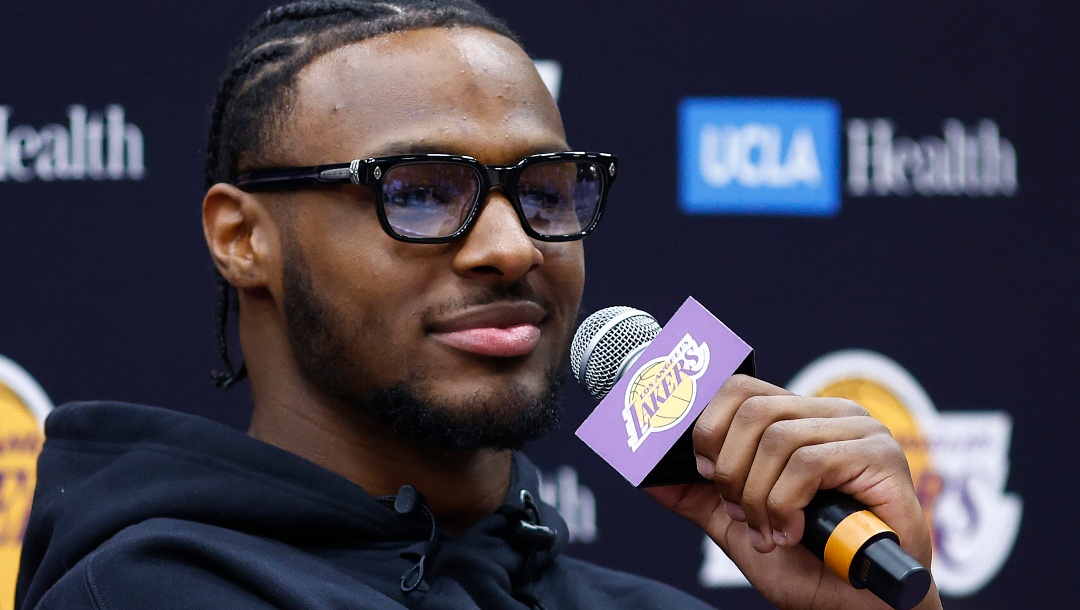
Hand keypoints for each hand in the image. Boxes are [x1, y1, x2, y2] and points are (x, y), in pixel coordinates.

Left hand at [646, 375, 942, 609]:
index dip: (709, 425)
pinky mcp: (881, 458)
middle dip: (730, 469)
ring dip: (758, 496)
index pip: (741, 388)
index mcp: (801, 419)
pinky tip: (791, 533)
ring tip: (768, 531)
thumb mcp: (738, 525)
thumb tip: (650, 475)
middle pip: (754, 411)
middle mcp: (833, 415)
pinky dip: (785, 504)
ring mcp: (862, 432)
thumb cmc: (809, 564)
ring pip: (779, 439)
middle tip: (739, 511)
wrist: (859, 607)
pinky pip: (809, 463)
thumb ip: (700, 496)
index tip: (704, 471)